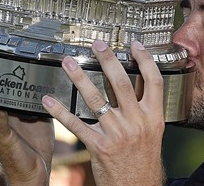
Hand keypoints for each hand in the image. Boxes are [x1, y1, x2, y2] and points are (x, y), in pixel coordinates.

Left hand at [42, 40, 165, 185]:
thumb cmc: (144, 160)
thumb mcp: (154, 131)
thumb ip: (146, 108)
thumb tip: (138, 83)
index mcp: (153, 116)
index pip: (153, 80)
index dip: (144, 60)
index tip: (134, 45)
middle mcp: (136, 122)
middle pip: (121, 83)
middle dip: (108, 60)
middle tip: (97, 44)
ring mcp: (117, 133)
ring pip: (96, 99)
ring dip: (79, 78)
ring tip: (68, 63)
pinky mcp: (99, 146)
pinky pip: (76, 124)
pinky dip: (60, 111)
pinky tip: (49, 100)